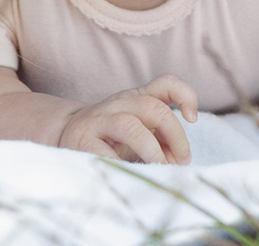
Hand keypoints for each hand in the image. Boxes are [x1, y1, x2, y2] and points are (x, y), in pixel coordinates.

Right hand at [57, 75, 197, 163]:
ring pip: (131, 125)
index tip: (192, 118)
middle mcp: (120, 103)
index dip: (185, 95)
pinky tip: (129, 174)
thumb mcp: (140, 128)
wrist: (66, 132)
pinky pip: (105, 151)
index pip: (166, 83)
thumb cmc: (112, 135)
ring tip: (159, 168)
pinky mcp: (83, 139)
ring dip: (152, 150)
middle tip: (181, 161)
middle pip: (154, 108)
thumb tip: (178, 160)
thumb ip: (162, 139)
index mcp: (137, 97)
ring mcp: (100, 120)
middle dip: (175, 136)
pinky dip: (122, 165)